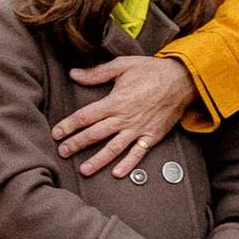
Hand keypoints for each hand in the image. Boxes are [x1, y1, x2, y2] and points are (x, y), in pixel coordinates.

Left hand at [55, 49, 197, 175]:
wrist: (181, 79)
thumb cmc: (151, 70)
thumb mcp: (123, 65)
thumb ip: (97, 73)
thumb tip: (74, 73)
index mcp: (115, 101)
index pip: (86, 116)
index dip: (69, 125)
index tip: (56, 133)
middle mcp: (125, 118)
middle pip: (95, 134)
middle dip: (77, 144)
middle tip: (62, 153)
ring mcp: (138, 129)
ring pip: (114, 148)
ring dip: (98, 160)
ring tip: (84, 169)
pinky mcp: (152, 136)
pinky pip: (138, 153)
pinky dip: (128, 165)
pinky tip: (117, 173)